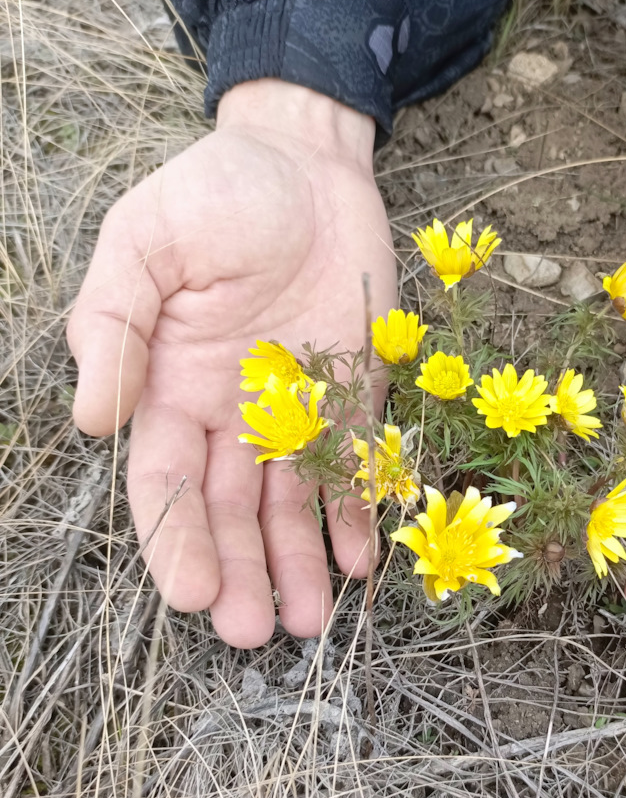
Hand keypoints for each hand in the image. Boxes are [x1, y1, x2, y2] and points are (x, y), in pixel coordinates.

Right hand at [67, 80, 396, 647]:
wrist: (308, 163)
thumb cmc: (217, 193)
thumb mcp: (145, 241)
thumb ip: (114, 323)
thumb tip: (91, 419)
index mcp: (170, 386)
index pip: (165, 483)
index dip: (177, 540)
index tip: (195, 595)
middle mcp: (230, 415)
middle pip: (228, 513)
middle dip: (240, 573)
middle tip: (255, 634)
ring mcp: (296, 412)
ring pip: (291, 506)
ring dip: (298, 564)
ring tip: (310, 621)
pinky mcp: (354, 399)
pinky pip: (354, 470)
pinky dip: (357, 516)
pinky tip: (360, 564)